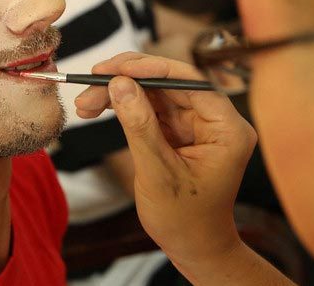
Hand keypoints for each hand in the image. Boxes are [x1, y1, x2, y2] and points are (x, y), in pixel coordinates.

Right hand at [74, 52, 257, 268]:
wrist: (192, 247)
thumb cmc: (185, 219)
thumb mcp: (159, 173)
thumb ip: (140, 126)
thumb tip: (119, 84)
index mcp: (228, 129)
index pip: (192, 82)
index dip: (154, 68)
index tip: (118, 67)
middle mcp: (215, 120)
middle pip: (170, 82)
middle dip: (128, 80)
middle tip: (93, 78)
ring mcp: (196, 123)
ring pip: (155, 92)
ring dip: (119, 92)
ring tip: (85, 100)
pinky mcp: (178, 129)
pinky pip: (149, 107)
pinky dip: (123, 106)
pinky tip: (97, 108)